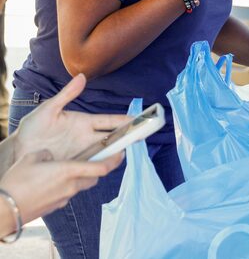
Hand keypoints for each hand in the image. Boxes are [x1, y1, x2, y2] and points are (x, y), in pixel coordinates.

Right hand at [0, 149, 122, 227]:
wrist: (4, 210)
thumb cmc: (17, 181)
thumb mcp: (32, 157)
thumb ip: (47, 154)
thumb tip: (52, 156)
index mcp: (69, 171)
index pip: (102, 167)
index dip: (115, 159)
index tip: (123, 152)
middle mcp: (71, 185)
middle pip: (95, 177)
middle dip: (101, 167)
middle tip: (101, 158)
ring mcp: (65, 197)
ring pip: (83, 185)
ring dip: (85, 177)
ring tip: (76, 168)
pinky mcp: (57, 206)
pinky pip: (69, 193)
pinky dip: (69, 186)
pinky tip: (56, 182)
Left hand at [12, 74, 130, 162]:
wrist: (18, 150)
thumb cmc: (32, 128)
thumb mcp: (48, 109)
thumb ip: (67, 95)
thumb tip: (82, 77)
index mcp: (85, 123)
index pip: (110, 121)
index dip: (125, 120)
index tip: (140, 119)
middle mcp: (87, 138)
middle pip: (113, 137)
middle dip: (128, 137)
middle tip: (141, 137)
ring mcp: (83, 152)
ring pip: (105, 153)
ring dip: (115, 154)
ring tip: (123, 155)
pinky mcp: (75, 165)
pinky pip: (93, 166)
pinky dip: (101, 167)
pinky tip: (107, 168)